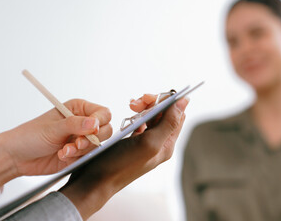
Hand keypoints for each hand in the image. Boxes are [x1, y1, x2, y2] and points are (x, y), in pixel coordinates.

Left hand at [0, 99, 112, 186]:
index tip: (92, 130)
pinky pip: (88, 156)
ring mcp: (81, 138)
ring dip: (81, 150)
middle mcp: (83, 122)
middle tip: (77, 143)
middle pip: (105, 129)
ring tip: (64, 150)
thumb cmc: (30, 135)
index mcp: (78, 109)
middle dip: (92, 139)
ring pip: (97, 145)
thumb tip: (95, 123)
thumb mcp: (53, 128)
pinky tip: (62, 155)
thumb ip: (76, 124)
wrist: (17, 157)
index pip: (103, 113)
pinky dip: (76, 157)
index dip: (100, 122)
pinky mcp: (79, 154)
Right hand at [60, 97, 188, 219]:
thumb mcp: (149, 143)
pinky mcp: (133, 142)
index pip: (177, 114)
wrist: (95, 181)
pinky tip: (127, 117)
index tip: (150, 99)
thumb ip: (168, 123)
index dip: (167, 102)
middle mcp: (159, 143)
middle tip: (136, 104)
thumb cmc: (120, 165)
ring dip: (142, 108)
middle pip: (164, 113)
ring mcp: (145, 143)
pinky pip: (139, 123)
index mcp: (167, 144)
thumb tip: (184, 101)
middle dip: (152, 103)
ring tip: (130, 107)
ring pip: (151, 116)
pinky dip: (134, 116)